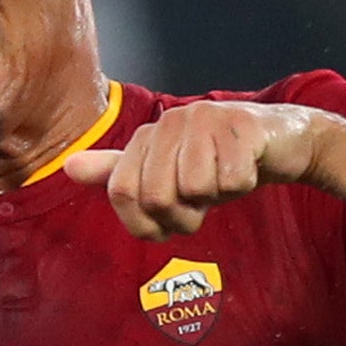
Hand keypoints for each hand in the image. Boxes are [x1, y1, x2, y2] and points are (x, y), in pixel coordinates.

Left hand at [62, 101, 329, 240]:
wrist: (278, 140)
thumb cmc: (214, 162)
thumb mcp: (164, 173)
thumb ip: (118, 172)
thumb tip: (67, 167)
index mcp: (145, 135)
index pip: (122, 193)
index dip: (143, 223)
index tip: (165, 226)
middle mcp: (169, 122)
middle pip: (157, 196)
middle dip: (183, 217)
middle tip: (202, 206)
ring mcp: (205, 119)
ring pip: (197, 189)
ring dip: (216, 198)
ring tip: (224, 179)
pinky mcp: (242, 124)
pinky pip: (233, 180)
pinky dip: (242, 185)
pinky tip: (247, 168)